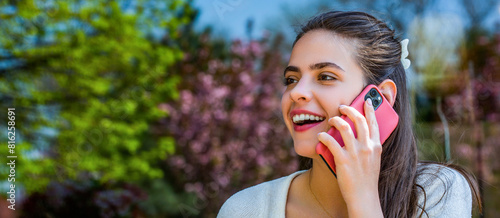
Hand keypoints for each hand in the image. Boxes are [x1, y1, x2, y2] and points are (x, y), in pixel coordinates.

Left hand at [317, 98, 382, 216]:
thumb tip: (361, 135)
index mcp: (376, 146)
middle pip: (358, 120)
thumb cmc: (366, 179)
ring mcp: (355, 153)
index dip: (370, 109)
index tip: (367, 101)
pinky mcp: (343, 160)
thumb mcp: (374, 161)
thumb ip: (370, 147)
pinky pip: (330, 142)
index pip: (374, 123)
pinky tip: (320, 135)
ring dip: (335, 120)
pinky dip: (323, 136)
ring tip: (331, 119)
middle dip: (349, 109)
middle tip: (341, 106)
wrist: (363, 197)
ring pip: (343, 127)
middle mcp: (367, 147)